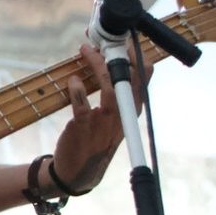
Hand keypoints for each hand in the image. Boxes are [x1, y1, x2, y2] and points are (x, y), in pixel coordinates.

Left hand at [49, 43, 150, 194]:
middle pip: (128, 83)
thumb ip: (118, 97)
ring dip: (97, 66)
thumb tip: (119, 68)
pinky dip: (78, 91)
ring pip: (108, 90)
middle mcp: (120, 118)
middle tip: (110, 41)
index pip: (142, 85)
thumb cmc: (95, 140)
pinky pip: (82, 106)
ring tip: (86, 50)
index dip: (138, 63)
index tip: (129, 45)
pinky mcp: (83, 128)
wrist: (76, 173)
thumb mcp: (113, 121)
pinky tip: (73, 80)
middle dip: (121, 59)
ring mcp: (103, 123)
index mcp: (129, 115)